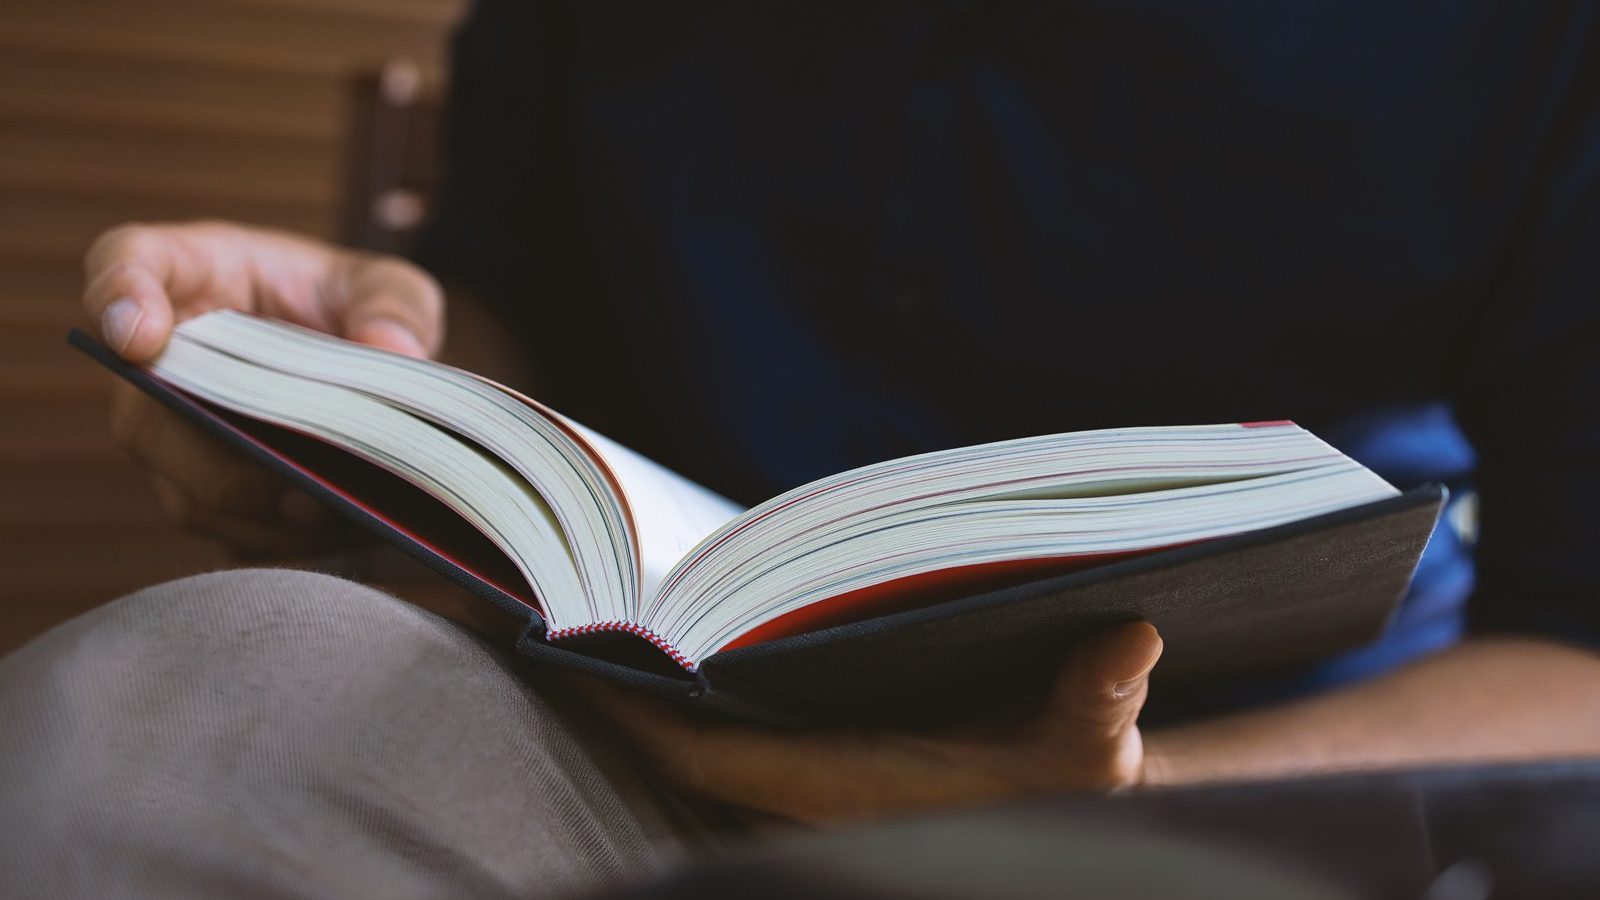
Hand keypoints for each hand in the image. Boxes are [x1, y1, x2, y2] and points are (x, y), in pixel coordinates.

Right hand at [83, 220, 445, 556]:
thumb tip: (392, 352)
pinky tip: (355, 529)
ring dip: (267, 506)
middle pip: (148, 419)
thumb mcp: (385, 284)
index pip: (123, 265)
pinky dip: (292, 537)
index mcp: (186, 271)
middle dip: (228, 452)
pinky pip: (231, 532)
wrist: (353, 362)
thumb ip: (394, 304)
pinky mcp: (206, 498)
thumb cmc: (350, 303)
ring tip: (349, 506)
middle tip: (305, 467)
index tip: (141, 336)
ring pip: (190, 492)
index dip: (118, 300)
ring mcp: (170, 440)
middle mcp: (155, 364)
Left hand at [582, 621, 1163, 823]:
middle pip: (683, 736)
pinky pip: (734, 715)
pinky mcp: (827, 745)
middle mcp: (811, 782)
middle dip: (617, 679)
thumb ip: (1099, 701)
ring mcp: (813, 765)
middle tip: (556, 591)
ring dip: (650, 670)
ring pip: (703, 725)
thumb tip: (1130, 635)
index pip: (707, 756)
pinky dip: (696, 670)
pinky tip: (682, 609)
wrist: (1077, 808)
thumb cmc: (1078, 784)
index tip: (571, 653)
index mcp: (846, 785)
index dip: (635, 712)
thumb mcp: (1096, 748)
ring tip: (598, 585)